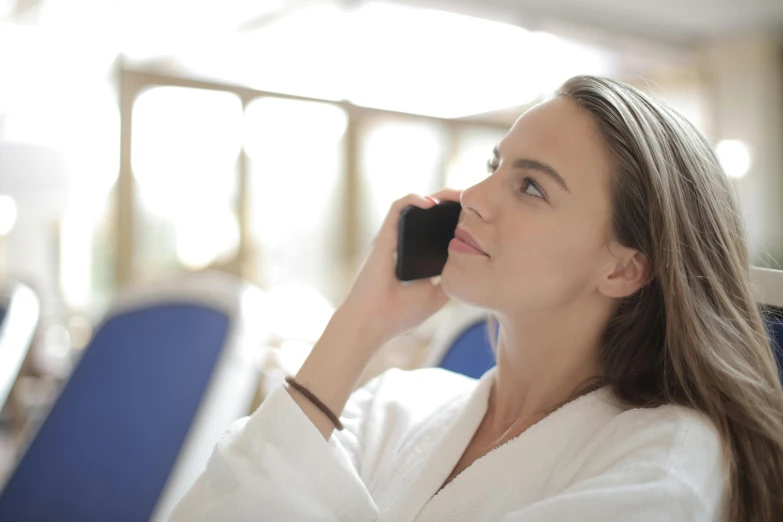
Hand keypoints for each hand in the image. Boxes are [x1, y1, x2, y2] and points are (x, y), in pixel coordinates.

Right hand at [337, 188, 462, 350]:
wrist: (372, 323)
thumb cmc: (399, 314)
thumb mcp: (436, 296)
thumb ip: (450, 279)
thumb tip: (470, 266)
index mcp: (413, 256)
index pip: (435, 230)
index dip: (454, 220)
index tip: (475, 218)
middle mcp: (401, 243)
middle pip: (427, 214)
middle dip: (450, 203)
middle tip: (471, 202)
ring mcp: (391, 238)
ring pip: (414, 205)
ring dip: (436, 196)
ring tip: (456, 196)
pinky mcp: (383, 236)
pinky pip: (397, 208)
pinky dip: (413, 199)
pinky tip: (431, 203)